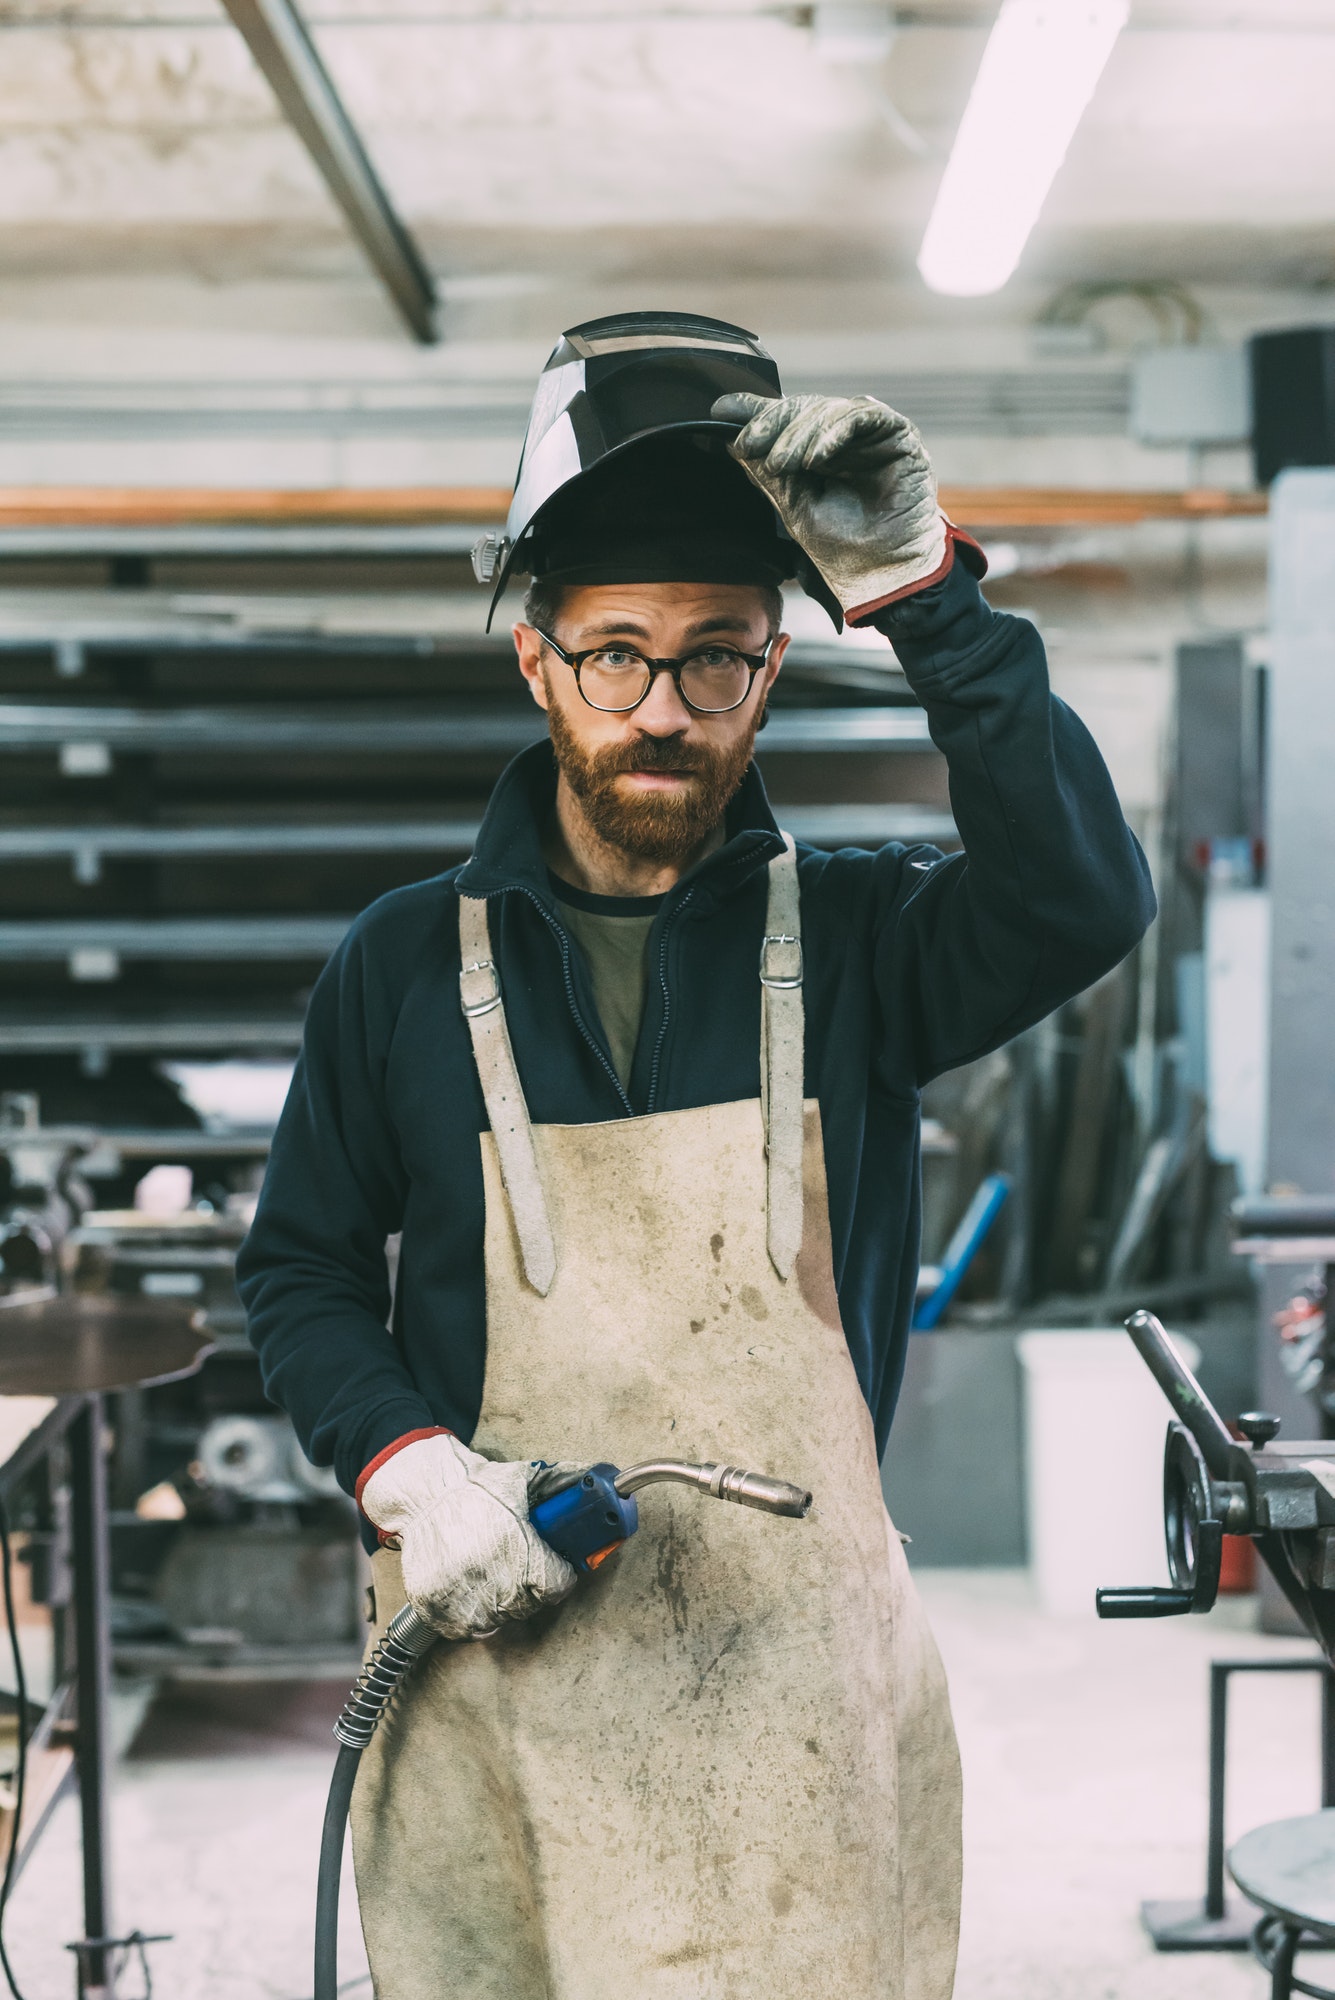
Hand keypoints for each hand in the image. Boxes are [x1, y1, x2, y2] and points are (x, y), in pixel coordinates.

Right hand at [360, 1433, 577, 1641]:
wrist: (424, 1494)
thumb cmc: (476, 1487)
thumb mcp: (523, 1477)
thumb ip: (561, 1481)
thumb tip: (595, 1475)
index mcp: (517, 1550)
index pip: (556, 1587)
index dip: (560, 1576)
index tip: (556, 1568)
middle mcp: (490, 1579)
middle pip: (529, 1605)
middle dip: (532, 1589)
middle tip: (523, 1568)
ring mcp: (460, 1597)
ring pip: (499, 1620)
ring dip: (503, 1604)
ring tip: (497, 1578)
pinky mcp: (435, 1608)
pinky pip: (467, 1629)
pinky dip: (474, 1616)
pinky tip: (475, 1591)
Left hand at [711, 391, 947, 615]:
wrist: (884, 576)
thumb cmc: (844, 550)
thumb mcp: (793, 508)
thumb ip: (770, 474)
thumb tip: (734, 441)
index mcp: (820, 454)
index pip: (787, 421)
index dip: (757, 414)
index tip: (722, 412)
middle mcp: (845, 440)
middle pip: (804, 409)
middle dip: (772, 424)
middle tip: (749, 444)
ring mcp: (872, 436)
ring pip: (829, 409)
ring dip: (799, 432)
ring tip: (782, 462)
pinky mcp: (899, 435)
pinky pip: (863, 416)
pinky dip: (834, 432)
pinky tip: (815, 457)